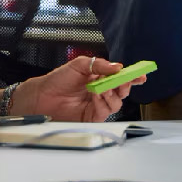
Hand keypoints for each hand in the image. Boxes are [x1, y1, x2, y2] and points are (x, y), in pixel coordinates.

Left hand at [15, 56, 145, 121]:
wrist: (40, 96)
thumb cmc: (57, 80)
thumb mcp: (79, 65)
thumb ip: (100, 65)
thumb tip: (118, 67)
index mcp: (100, 78)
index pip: (121, 77)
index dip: (132, 76)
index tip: (141, 74)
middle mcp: (101, 92)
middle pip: (122, 91)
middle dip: (125, 85)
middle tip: (122, 80)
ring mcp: (97, 105)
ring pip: (116, 103)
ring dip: (112, 95)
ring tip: (101, 89)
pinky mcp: (91, 117)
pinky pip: (105, 112)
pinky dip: (103, 103)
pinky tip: (96, 96)